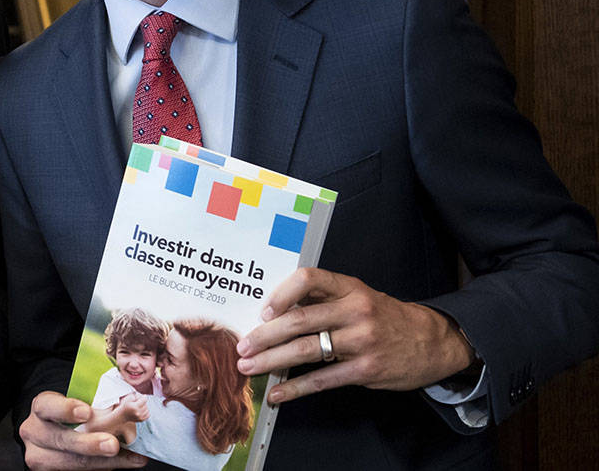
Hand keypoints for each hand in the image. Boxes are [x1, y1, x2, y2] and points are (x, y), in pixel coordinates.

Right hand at [19, 391, 147, 469]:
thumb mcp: (76, 404)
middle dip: (90, 444)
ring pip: (71, 463)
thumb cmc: (69, 416)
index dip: (66, 409)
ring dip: (104, 462)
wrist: (51, 435)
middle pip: (60, 440)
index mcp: (41, 408)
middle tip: (113, 444)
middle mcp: (35, 433)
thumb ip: (96, 407)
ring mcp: (40, 457)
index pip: (48, 407)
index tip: (86, 413)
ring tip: (130, 458)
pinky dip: (104, 468)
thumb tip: (133, 408)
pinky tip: (124, 462)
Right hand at [115, 392, 148, 426]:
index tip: (143, 396)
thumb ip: (135, 396)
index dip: (144, 397)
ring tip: (140, 406)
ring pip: (147, 410)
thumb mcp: (127, 398)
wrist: (122, 415)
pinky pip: (148, 415)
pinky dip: (146, 412)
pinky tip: (142, 410)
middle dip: (143, 402)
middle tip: (139, 401)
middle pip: (146, 405)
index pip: (144, 400)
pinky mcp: (141, 420)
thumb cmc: (125, 406)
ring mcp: (140, 417)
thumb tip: (142, 396)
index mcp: (134, 407)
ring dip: (145, 407)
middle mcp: (138, 413)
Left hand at [235, 268, 474, 403]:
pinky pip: (322, 380)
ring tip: (249, 367)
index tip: (262, 311)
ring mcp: (361, 341)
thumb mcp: (357, 295)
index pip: (309, 279)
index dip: (281, 294)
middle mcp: (354, 311)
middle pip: (300, 320)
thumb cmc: (384, 316)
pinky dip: (296, 388)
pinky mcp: (365, 370)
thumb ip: (322, 298)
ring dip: (272, 360)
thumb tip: (274, 309)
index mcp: (349, 287)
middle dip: (265, 335)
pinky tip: (277, 393)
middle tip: (242, 346)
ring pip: (306, 350)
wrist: (431, 341)